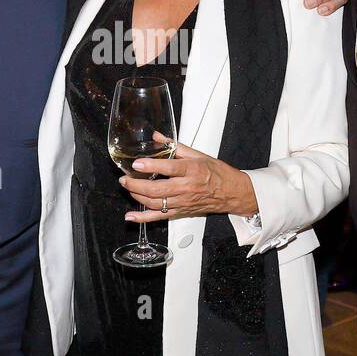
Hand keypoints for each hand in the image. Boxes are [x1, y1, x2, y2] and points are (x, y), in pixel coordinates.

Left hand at [120, 134, 256, 221]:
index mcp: (192, 170)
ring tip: (128, 187)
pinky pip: (159, 217)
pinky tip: (131, 216)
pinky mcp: (180, 212)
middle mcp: (186, 188)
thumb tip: (157, 137)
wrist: (231, 193)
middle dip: (137, 184)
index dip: (151, 165)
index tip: (136, 163)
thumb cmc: (217, 173)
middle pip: (157, 189)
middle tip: (125, 177)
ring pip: (155, 203)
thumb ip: (175, 146)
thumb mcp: (198, 155)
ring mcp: (182, 202)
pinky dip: (143, 218)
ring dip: (137, 196)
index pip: (169, 168)